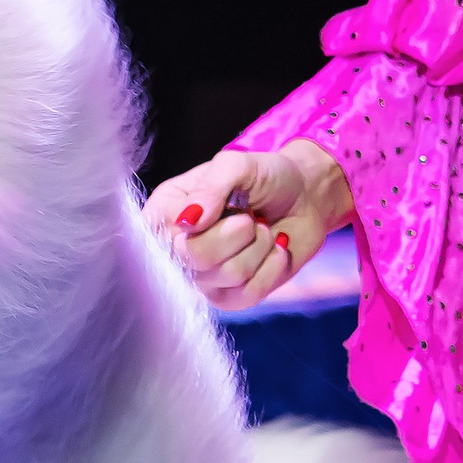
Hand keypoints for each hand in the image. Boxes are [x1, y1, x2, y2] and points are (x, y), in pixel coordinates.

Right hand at [144, 140, 347, 312]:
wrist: (305, 197)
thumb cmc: (266, 177)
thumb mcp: (237, 165)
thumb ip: (211, 188)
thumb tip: (188, 222)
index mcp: (167, 212)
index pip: (157, 237)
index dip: (191, 227)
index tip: (221, 208)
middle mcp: (178, 248)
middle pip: (194, 258)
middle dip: (236, 233)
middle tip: (249, 216)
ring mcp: (204, 277)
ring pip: (228, 276)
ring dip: (259, 246)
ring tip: (262, 229)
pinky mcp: (232, 297)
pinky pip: (248, 295)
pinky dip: (272, 267)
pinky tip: (275, 249)